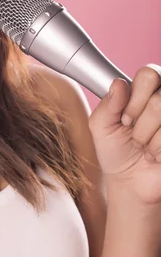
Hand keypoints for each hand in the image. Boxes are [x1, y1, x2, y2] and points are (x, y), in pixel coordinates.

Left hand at [88, 64, 160, 204]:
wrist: (130, 181)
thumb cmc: (115, 149)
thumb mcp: (101, 126)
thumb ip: (107, 104)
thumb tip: (119, 84)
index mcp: (146, 88)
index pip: (149, 74)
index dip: (135, 99)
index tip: (124, 118)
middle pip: (159, 99)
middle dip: (140, 124)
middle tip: (134, 134)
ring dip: (148, 139)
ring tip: (144, 145)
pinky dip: (158, 151)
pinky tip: (155, 154)